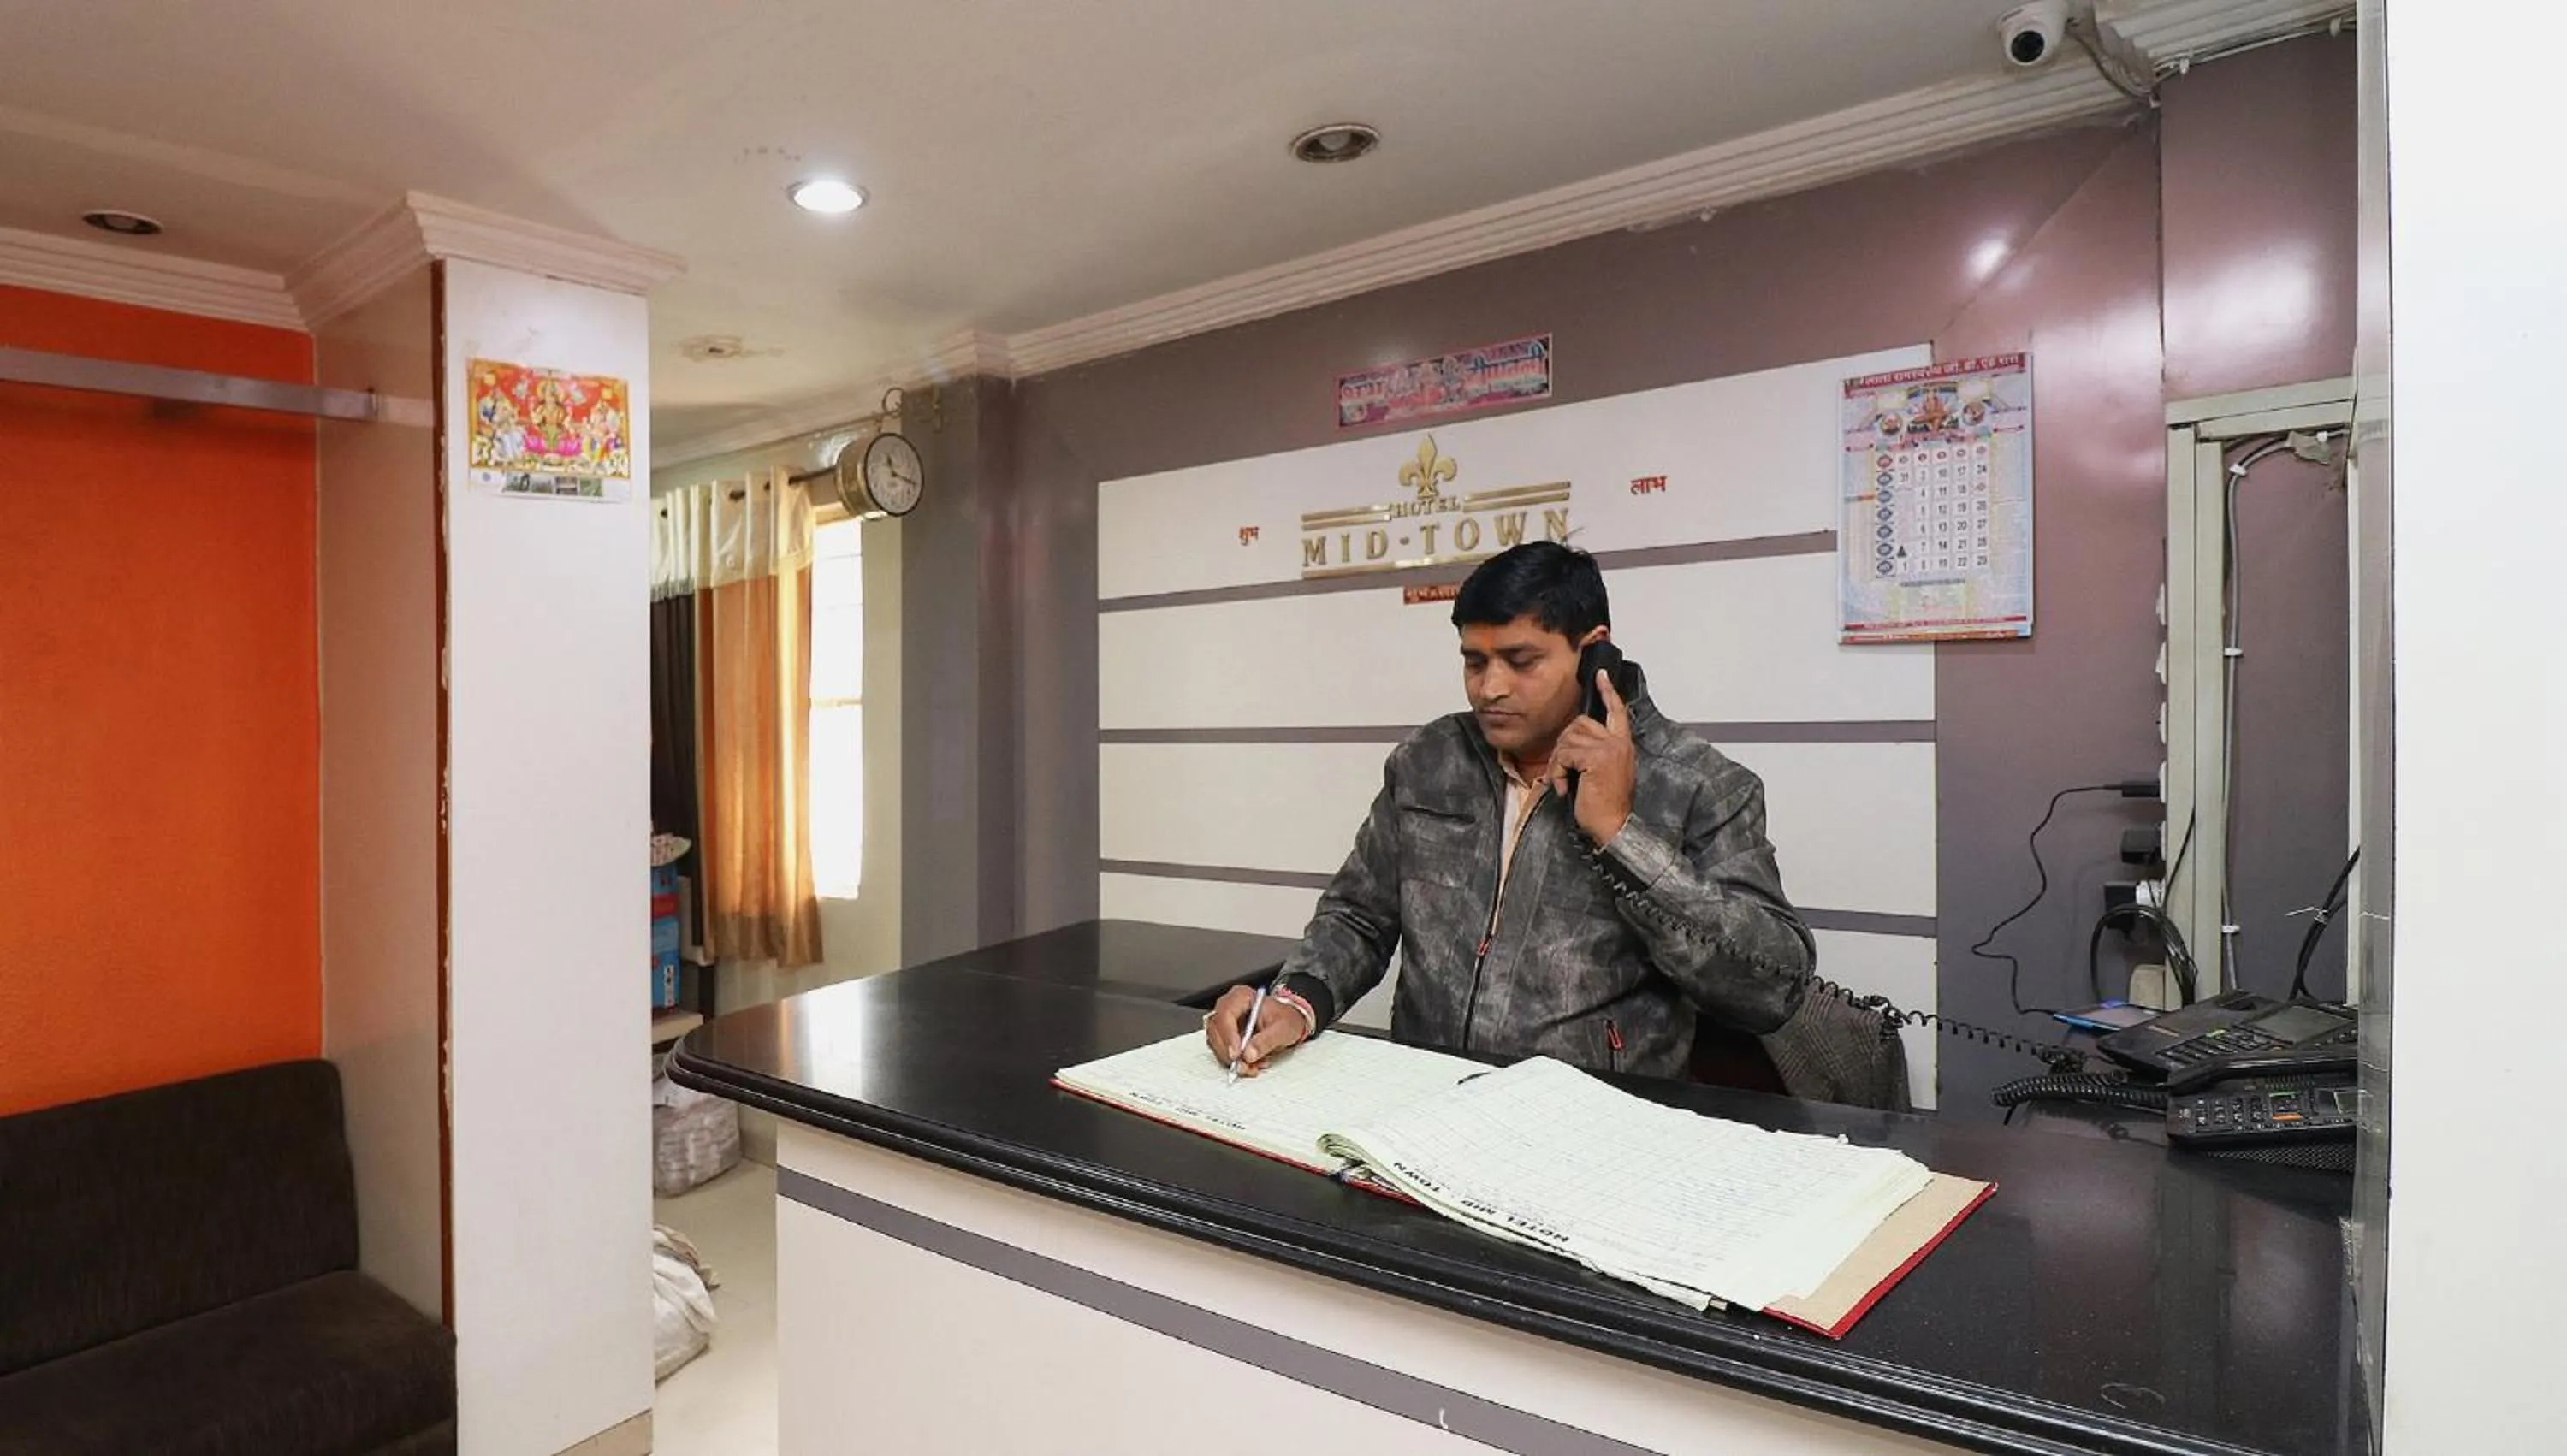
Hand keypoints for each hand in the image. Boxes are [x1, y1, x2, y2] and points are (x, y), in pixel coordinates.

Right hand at [1203, 985, 1308, 1076]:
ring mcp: (1226, 1023)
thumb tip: (1249, 1053)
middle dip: (1227, 1051)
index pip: (1226, 1013)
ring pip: (1215, 1042)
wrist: (1290, 1024)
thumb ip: (1266, 1040)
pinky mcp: (1226, 1037)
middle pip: (1215, 1029)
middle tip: (1242, 1065)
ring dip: (1230, 1059)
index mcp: (1242, 997)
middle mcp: (1230, 1008)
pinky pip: (1221, 1051)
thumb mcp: (1283, 1028)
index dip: (1228, 1035)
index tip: (1236, 1053)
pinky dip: (1233, 1062)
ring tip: (1251, 1066)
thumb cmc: (1287, 1019)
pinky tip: (1250, 1065)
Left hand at [1547, 668, 1635, 844]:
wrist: (1613, 826)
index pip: (1617, 711)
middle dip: (1564, 745)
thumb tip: (1574, 740)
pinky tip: (1564, 788)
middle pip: (1580, 724)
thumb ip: (1596, 752)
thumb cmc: (1605, 806)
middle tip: (1562, 770)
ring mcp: (1609, 749)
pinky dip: (1557, 772)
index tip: (1601, 675)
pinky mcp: (1596, 758)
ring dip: (1558, 761)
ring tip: (1563, 782)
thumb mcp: (1605, 773)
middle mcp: (1618, 743)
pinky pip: (1565, 754)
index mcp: (1623, 745)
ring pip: (1568, 738)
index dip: (1608, 692)